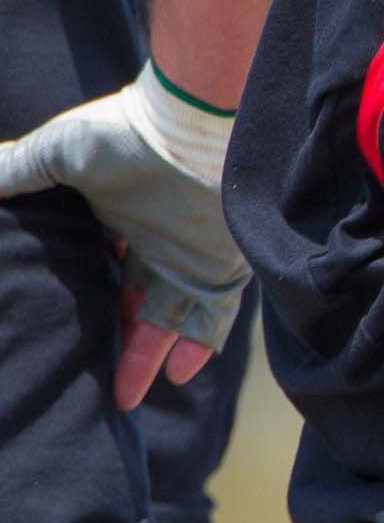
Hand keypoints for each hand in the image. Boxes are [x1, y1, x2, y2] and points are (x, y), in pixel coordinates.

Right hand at [0, 73, 248, 408]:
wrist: (195, 122)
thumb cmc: (125, 131)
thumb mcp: (56, 151)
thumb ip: (15, 169)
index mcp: (120, 216)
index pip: (102, 267)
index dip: (84, 298)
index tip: (55, 329)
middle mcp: (158, 239)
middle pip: (134, 303)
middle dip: (115, 344)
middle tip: (89, 387)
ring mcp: (192, 254)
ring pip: (170, 320)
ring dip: (147, 359)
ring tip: (120, 400)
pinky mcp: (223, 265)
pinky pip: (214, 318)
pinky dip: (199, 347)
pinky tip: (177, 376)